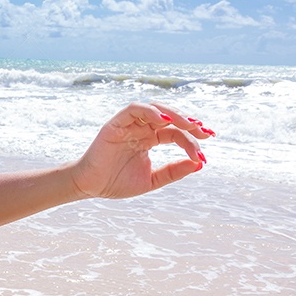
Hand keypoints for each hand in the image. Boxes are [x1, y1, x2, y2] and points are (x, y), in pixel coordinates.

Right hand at [70, 102, 213, 199]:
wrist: (91, 186)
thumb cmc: (116, 183)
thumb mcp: (152, 180)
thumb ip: (173, 171)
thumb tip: (199, 164)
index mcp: (150, 139)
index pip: (175, 133)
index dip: (192, 139)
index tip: (203, 152)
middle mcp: (141, 128)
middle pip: (170, 118)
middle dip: (189, 123)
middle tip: (204, 132)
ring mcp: (129, 124)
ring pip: (155, 109)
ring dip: (174, 114)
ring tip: (189, 124)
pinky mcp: (116, 123)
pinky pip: (134, 109)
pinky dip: (150, 111)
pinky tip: (164, 120)